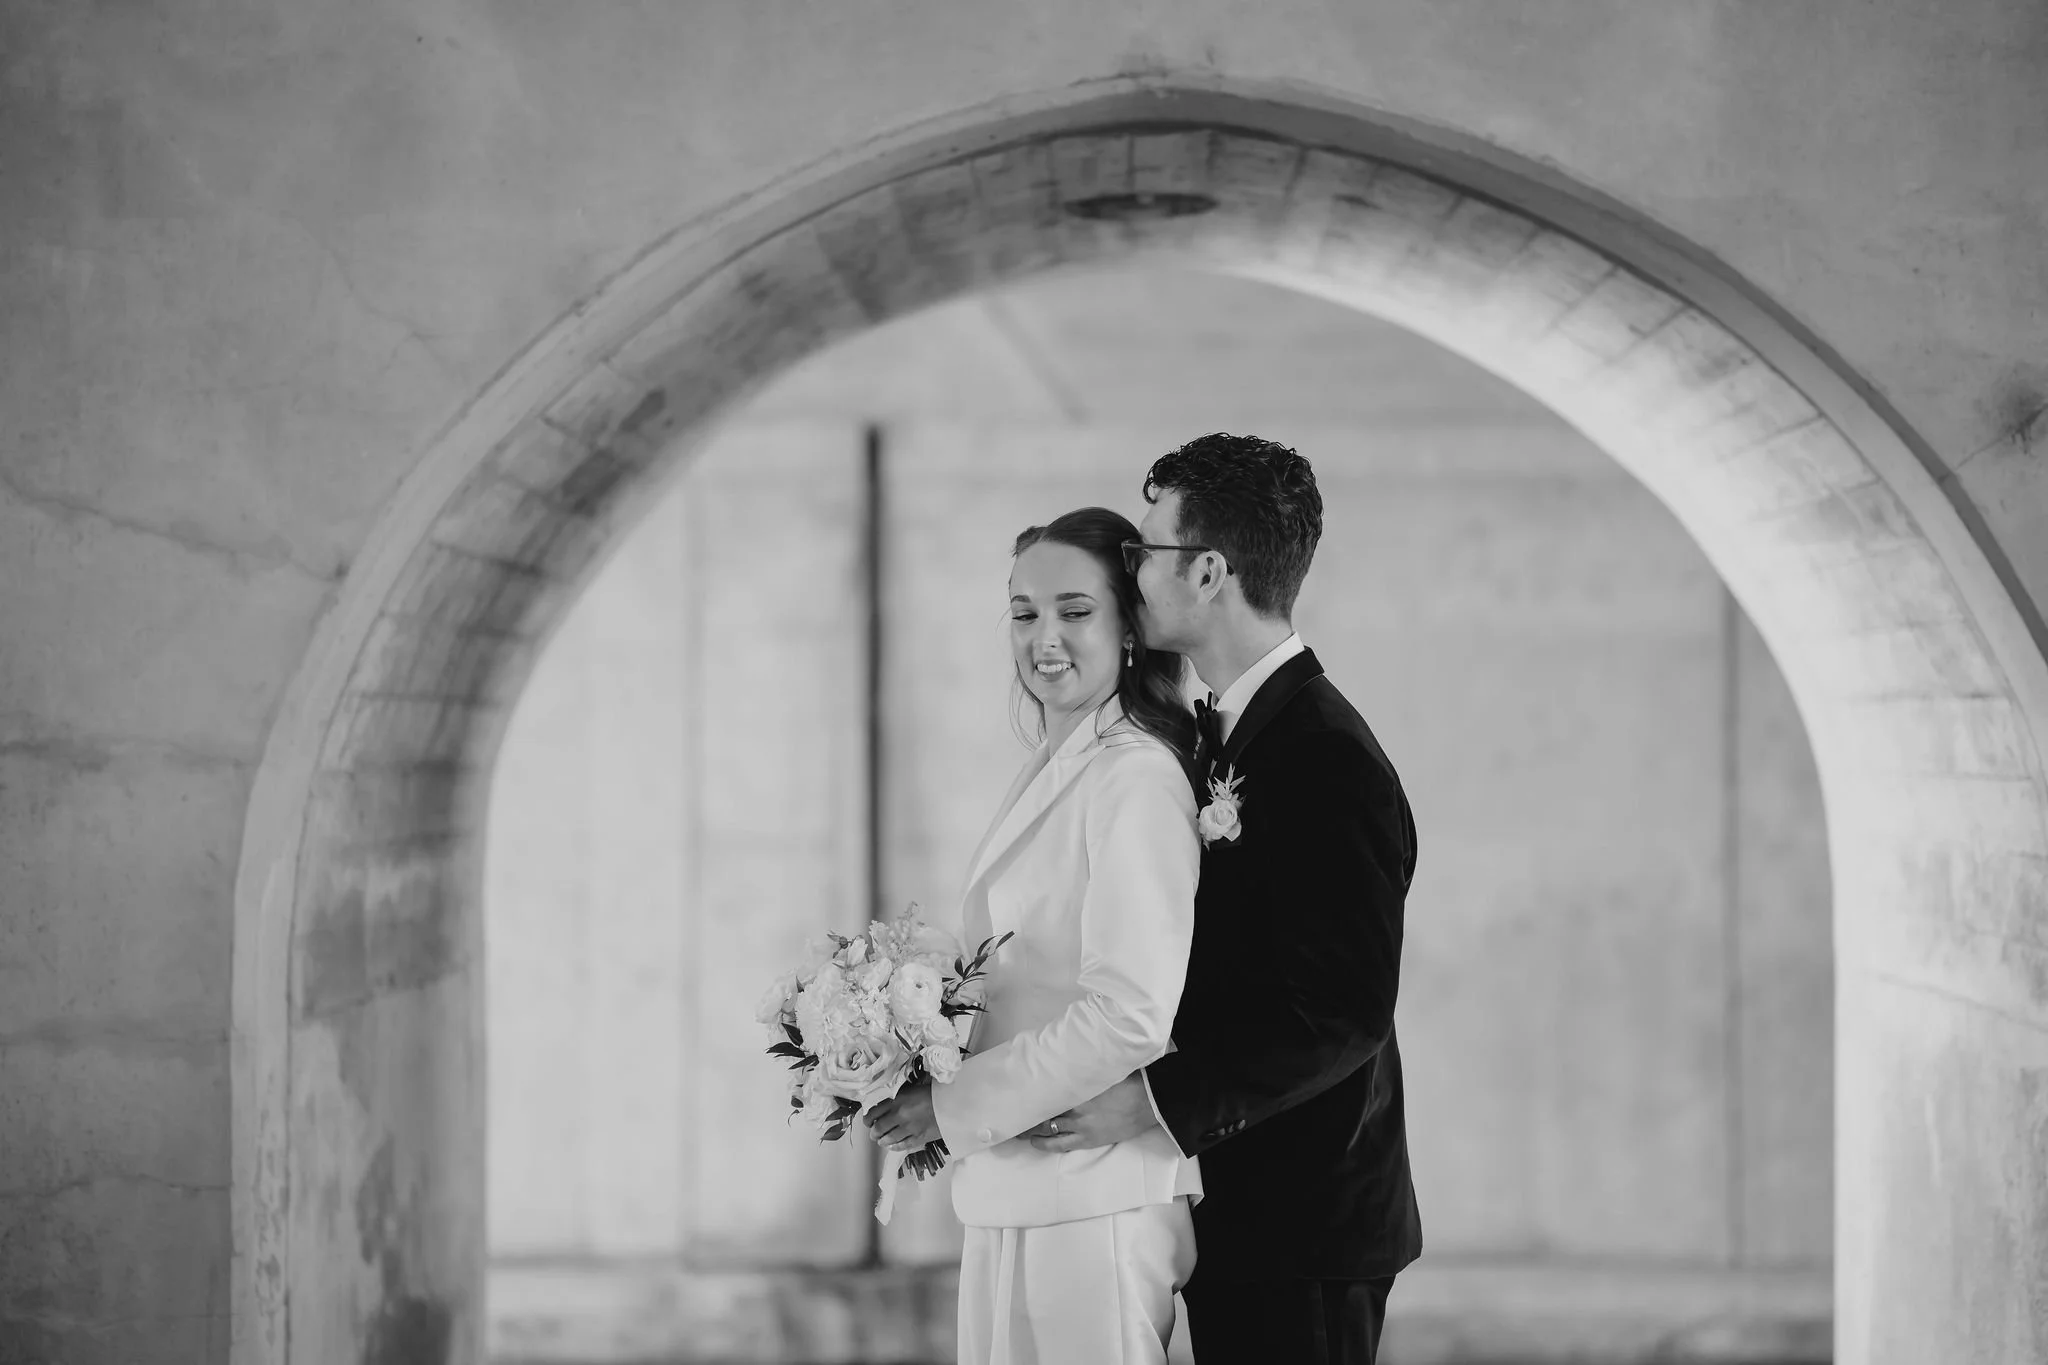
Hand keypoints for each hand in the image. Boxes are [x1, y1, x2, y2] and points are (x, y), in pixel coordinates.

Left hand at [865, 1083, 940, 1154]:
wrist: (953, 1102)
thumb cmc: (933, 1092)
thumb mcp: (911, 1089)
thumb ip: (897, 1097)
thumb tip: (884, 1104)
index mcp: (897, 1100)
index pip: (874, 1112)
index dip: (867, 1119)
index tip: (867, 1121)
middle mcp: (900, 1115)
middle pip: (878, 1128)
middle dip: (873, 1132)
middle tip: (873, 1132)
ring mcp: (909, 1128)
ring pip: (888, 1139)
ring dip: (882, 1141)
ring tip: (881, 1140)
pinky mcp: (919, 1138)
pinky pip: (902, 1145)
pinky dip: (894, 1147)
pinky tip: (892, 1146)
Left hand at [1022, 1072, 1160, 1152]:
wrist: (1148, 1101)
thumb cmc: (1127, 1081)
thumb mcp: (1100, 1073)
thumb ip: (1081, 1073)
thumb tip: (1064, 1064)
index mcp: (1078, 1089)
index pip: (1046, 1093)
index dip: (1030, 1096)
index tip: (1017, 1094)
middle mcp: (1075, 1108)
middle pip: (1043, 1113)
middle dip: (1026, 1116)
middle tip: (1011, 1115)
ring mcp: (1081, 1126)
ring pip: (1047, 1130)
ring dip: (1030, 1131)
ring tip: (1018, 1131)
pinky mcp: (1089, 1139)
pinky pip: (1062, 1145)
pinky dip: (1046, 1144)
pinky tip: (1036, 1142)